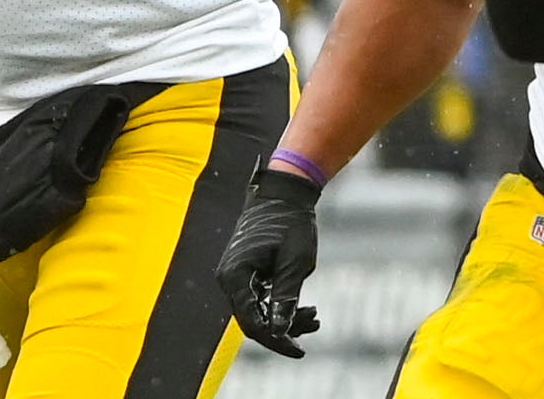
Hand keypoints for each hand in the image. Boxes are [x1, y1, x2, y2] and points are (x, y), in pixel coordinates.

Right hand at [216, 167, 322, 357]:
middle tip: (314, 325)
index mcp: (235, 275)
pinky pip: (260, 297)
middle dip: (283, 329)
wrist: (284, 191)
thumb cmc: (290, 223)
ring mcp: (235, 274)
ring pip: (258, 310)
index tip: (300, 351)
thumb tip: (278, 332)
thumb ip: (285, 297)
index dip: (276, 340)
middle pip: (253, 319)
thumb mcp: (294, 263)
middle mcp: (229, 277)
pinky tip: (305, 308)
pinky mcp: (245, 271)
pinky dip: (280, 304)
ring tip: (314, 314)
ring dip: (286, 317)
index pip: (252, 322)